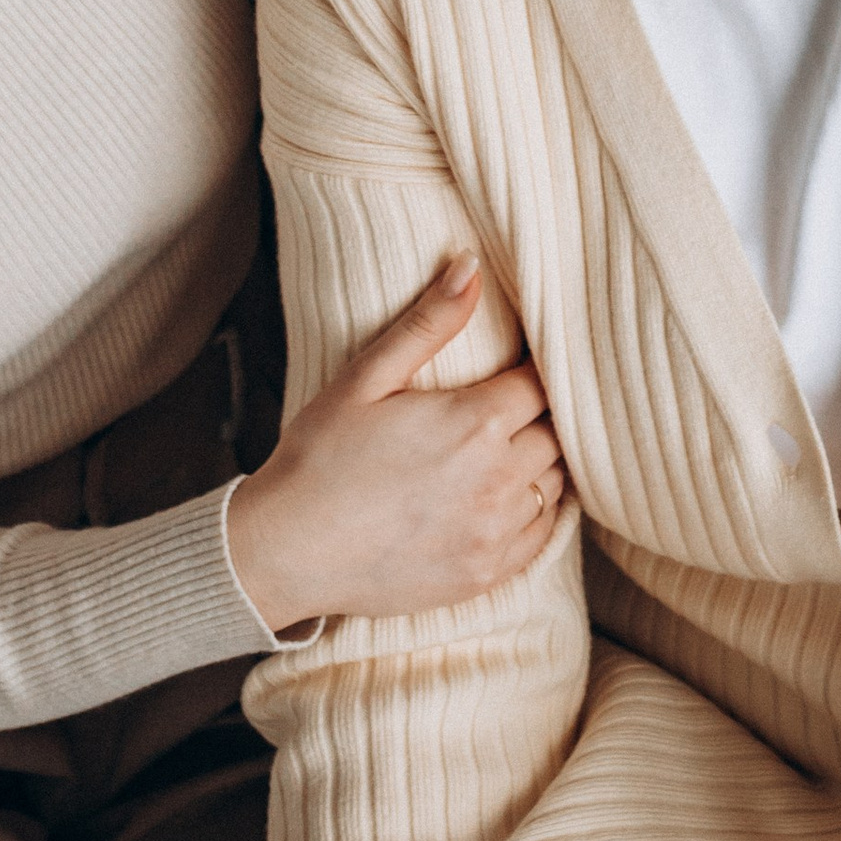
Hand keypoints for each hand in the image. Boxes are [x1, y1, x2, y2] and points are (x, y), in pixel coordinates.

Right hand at [226, 258, 566, 632]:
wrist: (285, 551)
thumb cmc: (319, 456)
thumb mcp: (366, 377)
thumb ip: (428, 322)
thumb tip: (471, 264)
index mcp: (475, 423)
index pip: (541, 384)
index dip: (531, 371)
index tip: (516, 368)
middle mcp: (498, 479)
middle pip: (555, 433)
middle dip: (538, 415)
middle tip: (508, 408)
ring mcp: (494, 533)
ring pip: (555, 483)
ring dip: (540, 462)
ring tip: (506, 449)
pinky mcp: (485, 575)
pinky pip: (542, 534)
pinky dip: (536, 511)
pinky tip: (506, 497)